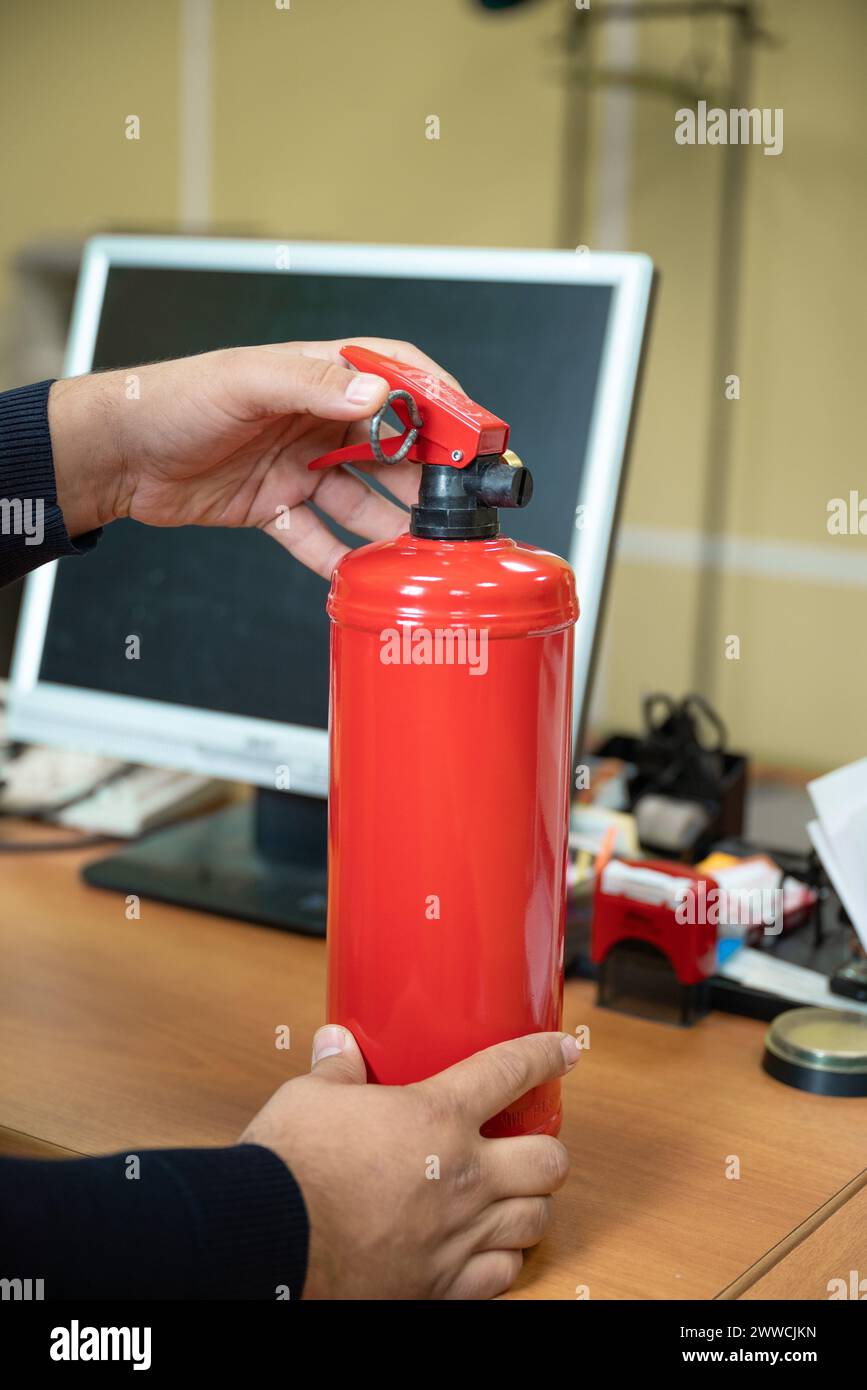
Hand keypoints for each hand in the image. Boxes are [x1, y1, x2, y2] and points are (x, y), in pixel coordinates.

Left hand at [48, 339, 458, 578]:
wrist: (116, 455)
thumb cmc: (171, 400)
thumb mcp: (244, 382)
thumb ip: (312, 384)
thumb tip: (377, 395)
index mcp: (316, 376)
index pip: (396, 378)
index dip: (439, 401)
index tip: (475, 432)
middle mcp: (316, 420)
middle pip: (392, 447)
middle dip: (428, 476)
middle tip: (459, 507)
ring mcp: (299, 465)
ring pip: (363, 499)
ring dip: (392, 525)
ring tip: (421, 552)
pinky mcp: (275, 507)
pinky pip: (319, 537)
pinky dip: (340, 559)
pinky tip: (362, 579)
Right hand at [241, 1025, 577, 1299]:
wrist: (269, 1241)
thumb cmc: (290, 1165)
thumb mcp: (311, 1098)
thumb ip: (338, 1071)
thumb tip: (338, 1043)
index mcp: (437, 1116)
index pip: (512, 1071)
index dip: (546, 1055)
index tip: (565, 1050)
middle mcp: (463, 1176)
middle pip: (549, 1161)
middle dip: (548, 1150)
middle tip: (530, 1145)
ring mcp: (458, 1236)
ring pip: (535, 1221)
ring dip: (530, 1205)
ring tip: (514, 1198)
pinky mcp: (442, 1286)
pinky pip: (502, 1275)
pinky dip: (503, 1260)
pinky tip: (489, 1250)